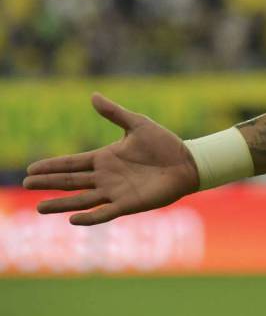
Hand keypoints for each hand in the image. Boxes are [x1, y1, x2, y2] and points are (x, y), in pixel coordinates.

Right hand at [22, 93, 199, 225]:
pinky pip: (105, 213)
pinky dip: (89, 218)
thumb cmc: (164, 144)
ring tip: (40, 208)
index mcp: (105, 158)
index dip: (51, 166)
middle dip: (49, 183)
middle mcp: (105, 177)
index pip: (71, 163)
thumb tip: (93, 95)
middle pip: (71, 181)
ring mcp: (115, 192)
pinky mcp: (128, 204)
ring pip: (81, 200)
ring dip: (61, 205)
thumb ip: (114, 112)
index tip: (30, 169)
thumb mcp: (138, 124)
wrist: (188, 162)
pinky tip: (73, 219)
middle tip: (27, 184)